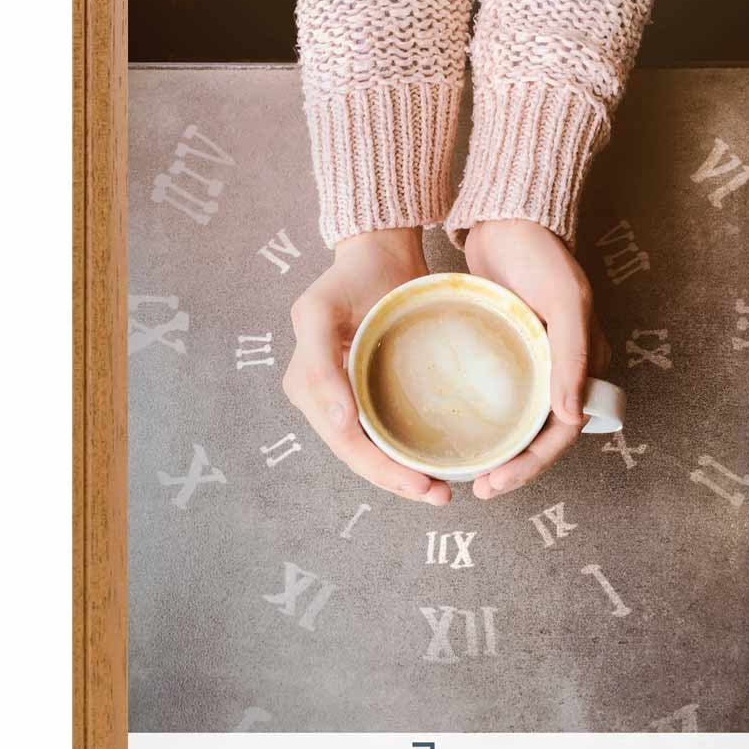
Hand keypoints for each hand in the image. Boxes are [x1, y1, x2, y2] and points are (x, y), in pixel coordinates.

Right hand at [282, 228, 450, 505]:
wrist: (379, 253)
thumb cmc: (348, 278)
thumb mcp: (319, 312)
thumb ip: (320, 368)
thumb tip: (341, 424)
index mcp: (308, 387)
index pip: (345, 442)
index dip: (380, 469)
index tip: (420, 482)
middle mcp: (326, 400)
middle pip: (361, 456)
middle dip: (397, 481)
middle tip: (439, 495)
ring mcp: (351, 398)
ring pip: (376, 451)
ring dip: (405, 475)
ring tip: (441, 491)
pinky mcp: (375, 392)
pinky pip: (390, 431)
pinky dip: (409, 452)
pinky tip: (438, 464)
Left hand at [463, 219, 609, 500]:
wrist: (507, 215)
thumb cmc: (542, 254)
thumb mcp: (565, 301)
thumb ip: (571, 356)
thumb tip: (570, 418)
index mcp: (584, 365)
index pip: (562, 432)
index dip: (532, 464)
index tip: (496, 481)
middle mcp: (560, 370)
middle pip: (539, 435)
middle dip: (513, 467)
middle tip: (477, 486)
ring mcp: (531, 362)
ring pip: (517, 421)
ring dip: (498, 448)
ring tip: (466, 470)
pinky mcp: (503, 350)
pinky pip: (496, 395)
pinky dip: (483, 418)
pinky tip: (455, 430)